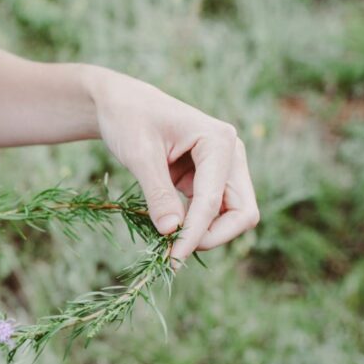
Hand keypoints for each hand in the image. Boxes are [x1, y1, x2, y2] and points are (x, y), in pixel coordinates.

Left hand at [87, 67, 259, 266]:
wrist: (122, 103)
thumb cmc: (129, 119)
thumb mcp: (139, 155)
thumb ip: (157, 193)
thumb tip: (171, 232)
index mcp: (219, 141)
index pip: (214, 201)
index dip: (195, 234)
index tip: (173, 260)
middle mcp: (231, 154)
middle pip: (242, 212)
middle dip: (212, 236)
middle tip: (174, 252)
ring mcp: (224, 167)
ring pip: (232, 216)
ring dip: (205, 234)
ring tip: (168, 244)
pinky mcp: (210, 179)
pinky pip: (213, 212)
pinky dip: (195, 226)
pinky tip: (170, 233)